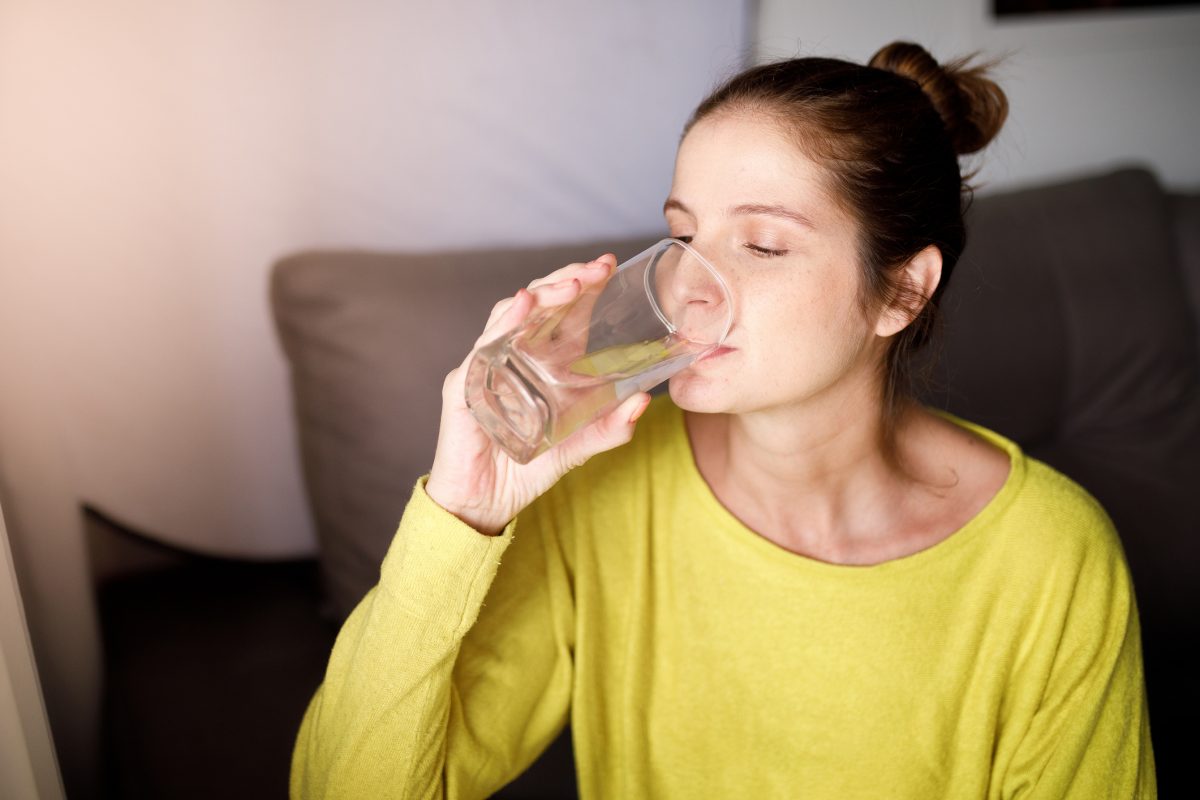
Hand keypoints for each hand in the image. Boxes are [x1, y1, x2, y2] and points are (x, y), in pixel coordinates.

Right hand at [425, 254, 652, 534]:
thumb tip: (644, 403)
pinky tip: (521, 306)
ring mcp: (484, 368)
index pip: (556, 312)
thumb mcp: (576, 448)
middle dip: (565, 279)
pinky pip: (483, 347)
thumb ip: (609, 429)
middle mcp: (508, 357)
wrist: (483, 507)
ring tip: (570, 284)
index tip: (607, 266)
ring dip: (541, 294)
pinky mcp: (464, 387)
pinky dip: (502, 323)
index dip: (579, 284)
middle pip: (534, 303)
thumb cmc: (523, 471)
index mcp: (534, 363)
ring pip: (509, 314)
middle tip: (595, 269)